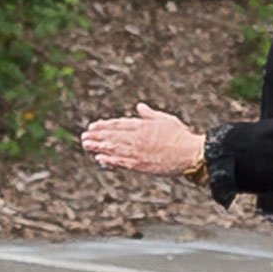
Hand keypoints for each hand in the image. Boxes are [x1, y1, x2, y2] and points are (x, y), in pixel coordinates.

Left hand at [80, 106, 209, 176]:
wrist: (188, 153)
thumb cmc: (180, 136)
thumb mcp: (165, 119)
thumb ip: (149, 114)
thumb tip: (140, 106)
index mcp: (142, 126)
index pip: (118, 124)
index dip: (104, 125)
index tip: (93, 126)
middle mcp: (136, 138)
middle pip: (112, 136)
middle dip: (97, 136)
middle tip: (84, 136)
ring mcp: (136, 152)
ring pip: (113, 148)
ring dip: (98, 147)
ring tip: (86, 145)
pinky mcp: (139, 165)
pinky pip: (120, 162)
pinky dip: (109, 160)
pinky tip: (99, 159)